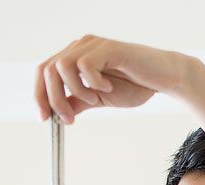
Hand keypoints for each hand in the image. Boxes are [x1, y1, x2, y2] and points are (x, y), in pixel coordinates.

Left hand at [34, 35, 192, 124]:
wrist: (164, 78)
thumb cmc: (135, 85)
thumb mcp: (99, 99)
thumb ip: (78, 102)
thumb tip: (58, 114)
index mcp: (75, 57)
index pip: (44, 72)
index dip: (40, 95)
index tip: (46, 119)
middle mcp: (80, 47)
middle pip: (48, 70)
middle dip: (54, 99)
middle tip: (69, 120)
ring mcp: (93, 45)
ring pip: (62, 68)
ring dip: (75, 91)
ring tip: (95, 99)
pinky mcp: (107, 48)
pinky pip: (85, 67)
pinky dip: (93, 83)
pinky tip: (108, 87)